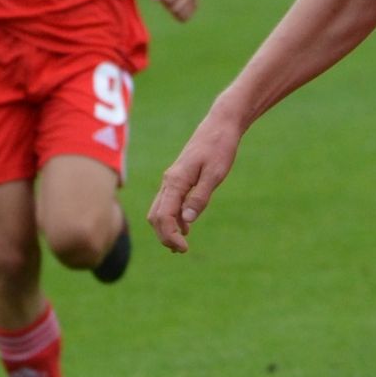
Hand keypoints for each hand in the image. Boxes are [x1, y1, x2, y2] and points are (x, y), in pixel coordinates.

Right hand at [149, 111, 242, 251]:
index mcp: (176, 181)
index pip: (163, 216)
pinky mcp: (178, 179)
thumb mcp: (215, 174)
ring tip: (180, 245)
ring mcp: (172, 180)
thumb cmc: (220, 147)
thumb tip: (187, 221)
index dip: (170, 236)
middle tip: (181, 251)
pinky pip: (169, 203)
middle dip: (164, 236)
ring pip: (160, 210)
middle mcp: (169, 181)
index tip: (184, 248)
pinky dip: (172, 218)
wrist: (220, 125)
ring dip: (166, 229)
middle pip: (156, 216)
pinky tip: (185, 228)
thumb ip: (200, 197)